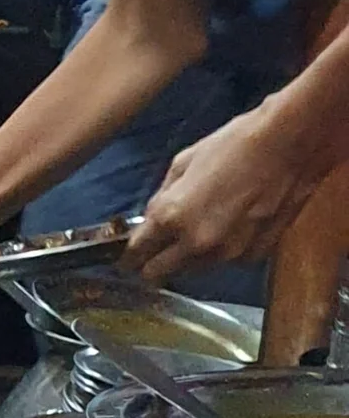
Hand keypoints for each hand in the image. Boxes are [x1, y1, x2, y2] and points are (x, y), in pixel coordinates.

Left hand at [126, 96, 334, 278]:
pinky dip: (221, 252)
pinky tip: (228, 227)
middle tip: (153, 254)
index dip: (128, 256)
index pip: (137, 252)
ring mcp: (227, 254)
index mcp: (172, 217)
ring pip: (193, 270)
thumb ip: (163, 196)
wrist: (289, 145)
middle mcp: (196, 243)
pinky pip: (226, 262)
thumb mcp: (183, 162)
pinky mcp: (253, 255)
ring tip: (197, 231)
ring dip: (187, 258)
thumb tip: (153, 215)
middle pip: (160, 273)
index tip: (126, 258)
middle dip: (151, 265)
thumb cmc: (235, 144)